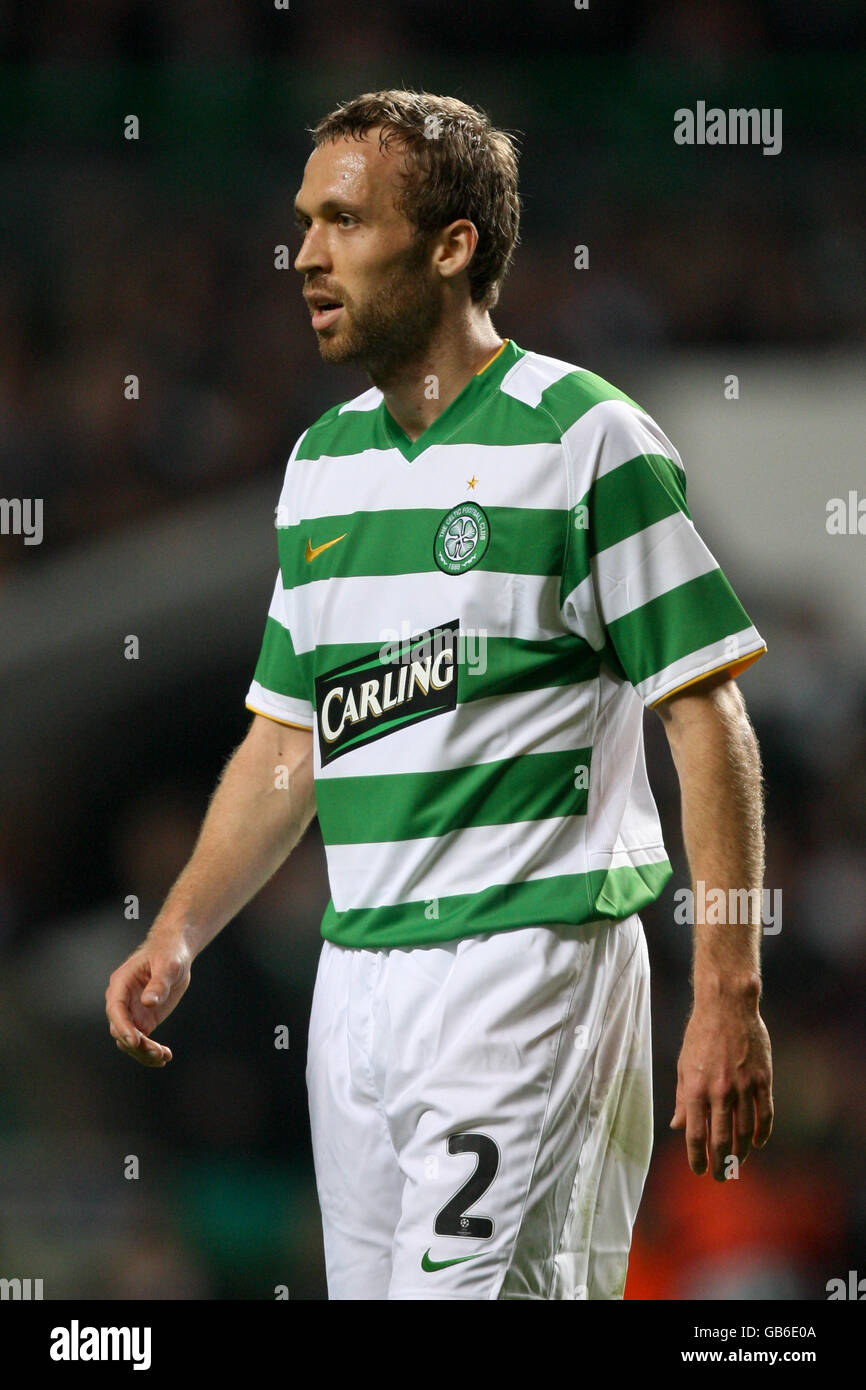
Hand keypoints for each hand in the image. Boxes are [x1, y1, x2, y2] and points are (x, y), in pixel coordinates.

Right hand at [105, 934, 191, 1066]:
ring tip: (164, 1057)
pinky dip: (150, 1052)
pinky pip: (141, 1041)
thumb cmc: (169, 953)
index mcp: (121, 983)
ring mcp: (131, 1012)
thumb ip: (159, 983)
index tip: (135, 1040)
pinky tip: (165, 1057)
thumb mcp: (169, 965)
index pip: (115, 1009)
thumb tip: (148, 1002)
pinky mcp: (143, 1021)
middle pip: (119, 1029)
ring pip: (129, 1040)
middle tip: (157, 1052)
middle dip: (136, 1044)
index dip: (123, 1026)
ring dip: (143, 1052)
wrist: (174, 953)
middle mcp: (122, 1000)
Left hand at [670, 1002, 772, 1178]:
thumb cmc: (700, 1035)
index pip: (696, 1135)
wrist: (726, 1006)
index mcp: (696, 1088)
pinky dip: (763, 1132)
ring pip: (746, 1131)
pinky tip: (758, 1142)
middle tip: (721, 1177)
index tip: (699, 1171)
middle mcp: (720, 1091)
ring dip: (742, 1152)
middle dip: (721, 1164)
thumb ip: (683, 1098)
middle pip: (722, 1139)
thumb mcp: (683, 1065)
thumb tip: (677, 1126)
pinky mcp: (763, 1080)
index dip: (697, 1158)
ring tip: (738, 1162)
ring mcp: (744, 1086)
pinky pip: (765, 1114)